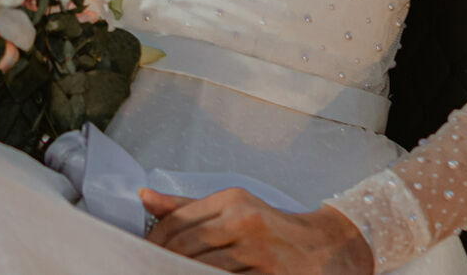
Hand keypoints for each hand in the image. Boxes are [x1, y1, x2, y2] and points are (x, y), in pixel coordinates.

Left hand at [143, 188, 373, 273]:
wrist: (325, 247)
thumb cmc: (271, 228)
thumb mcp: (232, 208)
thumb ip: (188, 207)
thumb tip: (144, 198)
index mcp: (232, 200)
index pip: (178, 223)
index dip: (154, 243)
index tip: (140, 256)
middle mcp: (245, 221)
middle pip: (187, 248)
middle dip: (163, 263)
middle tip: (145, 270)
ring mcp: (259, 252)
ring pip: (204, 269)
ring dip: (181, 274)